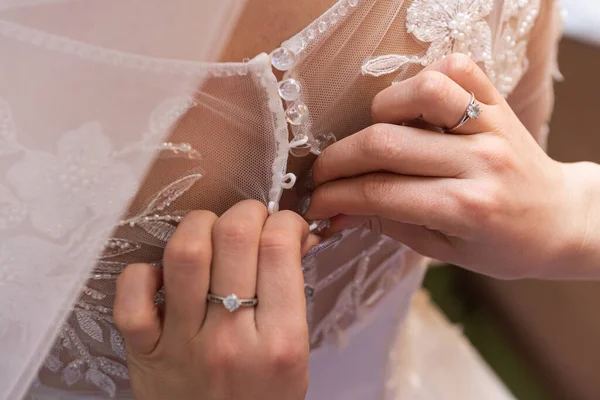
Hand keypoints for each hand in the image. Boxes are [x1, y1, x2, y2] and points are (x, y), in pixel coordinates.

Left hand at [114, 200, 314, 399]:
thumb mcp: (295, 356)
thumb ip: (292, 295)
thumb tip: (290, 236)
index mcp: (279, 342)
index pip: (278, 247)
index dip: (284, 221)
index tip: (283, 228)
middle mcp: (230, 339)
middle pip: (234, 236)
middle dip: (247, 212)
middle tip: (250, 223)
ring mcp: (182, 344)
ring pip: (185, 252)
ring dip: (200, 225)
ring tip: (210, 233)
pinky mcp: (144, 353)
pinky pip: (131, 295)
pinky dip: (144, 272)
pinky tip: (164, 277)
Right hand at [305, 53, 595, 279]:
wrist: (561, 220)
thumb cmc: (503, 246)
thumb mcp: (445, 251)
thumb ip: (390, 226)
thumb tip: (340, 210)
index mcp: (466, 208)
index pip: (380, 194)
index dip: (336, 197)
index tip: (315, 202)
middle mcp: (479, 162)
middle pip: (386, 144)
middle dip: (338, 160)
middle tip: (323, 175)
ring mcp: (491, 126)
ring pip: (421, 92)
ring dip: (380, 112)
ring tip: (373, 136)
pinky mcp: (498, 103)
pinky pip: (457, 68)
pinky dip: (423, 79)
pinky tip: (412, 107)